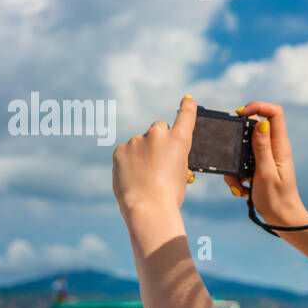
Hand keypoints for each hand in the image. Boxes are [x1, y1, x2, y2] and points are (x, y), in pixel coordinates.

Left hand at [113, 96, 195, 213]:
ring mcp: (136, 141)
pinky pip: (126, 153)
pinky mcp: (120, 150)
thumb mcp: (181, 176)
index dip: (187, 106)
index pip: (186, 115)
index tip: (187, 99)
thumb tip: (167, 160)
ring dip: (143, 154)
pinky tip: (133, 177)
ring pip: (141, 143)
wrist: (148, 207)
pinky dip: (129, 162)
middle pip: (159, 128)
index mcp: (179, 140)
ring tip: (145, 177)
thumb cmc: (169, 195)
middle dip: (160, 139)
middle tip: (159, 160)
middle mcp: (158, 134)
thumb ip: (175, 161)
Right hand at [223, 101, 307, 225]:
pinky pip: (243, 163)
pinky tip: (241, 189)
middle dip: (238, 140)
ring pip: (245, 147)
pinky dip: (238, 175)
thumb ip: (262, 148)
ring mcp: (267, 158)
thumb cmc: (277, 200)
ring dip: (236, 163)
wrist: (283, 221)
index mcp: (280, 146)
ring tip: (238, 183)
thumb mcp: (265, 173)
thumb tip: (261, 122)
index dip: (257, 107)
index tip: (239, 115)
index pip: (274, 113)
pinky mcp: (260, 168)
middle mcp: (275, 149)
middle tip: (232, 157)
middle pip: (255, 127)